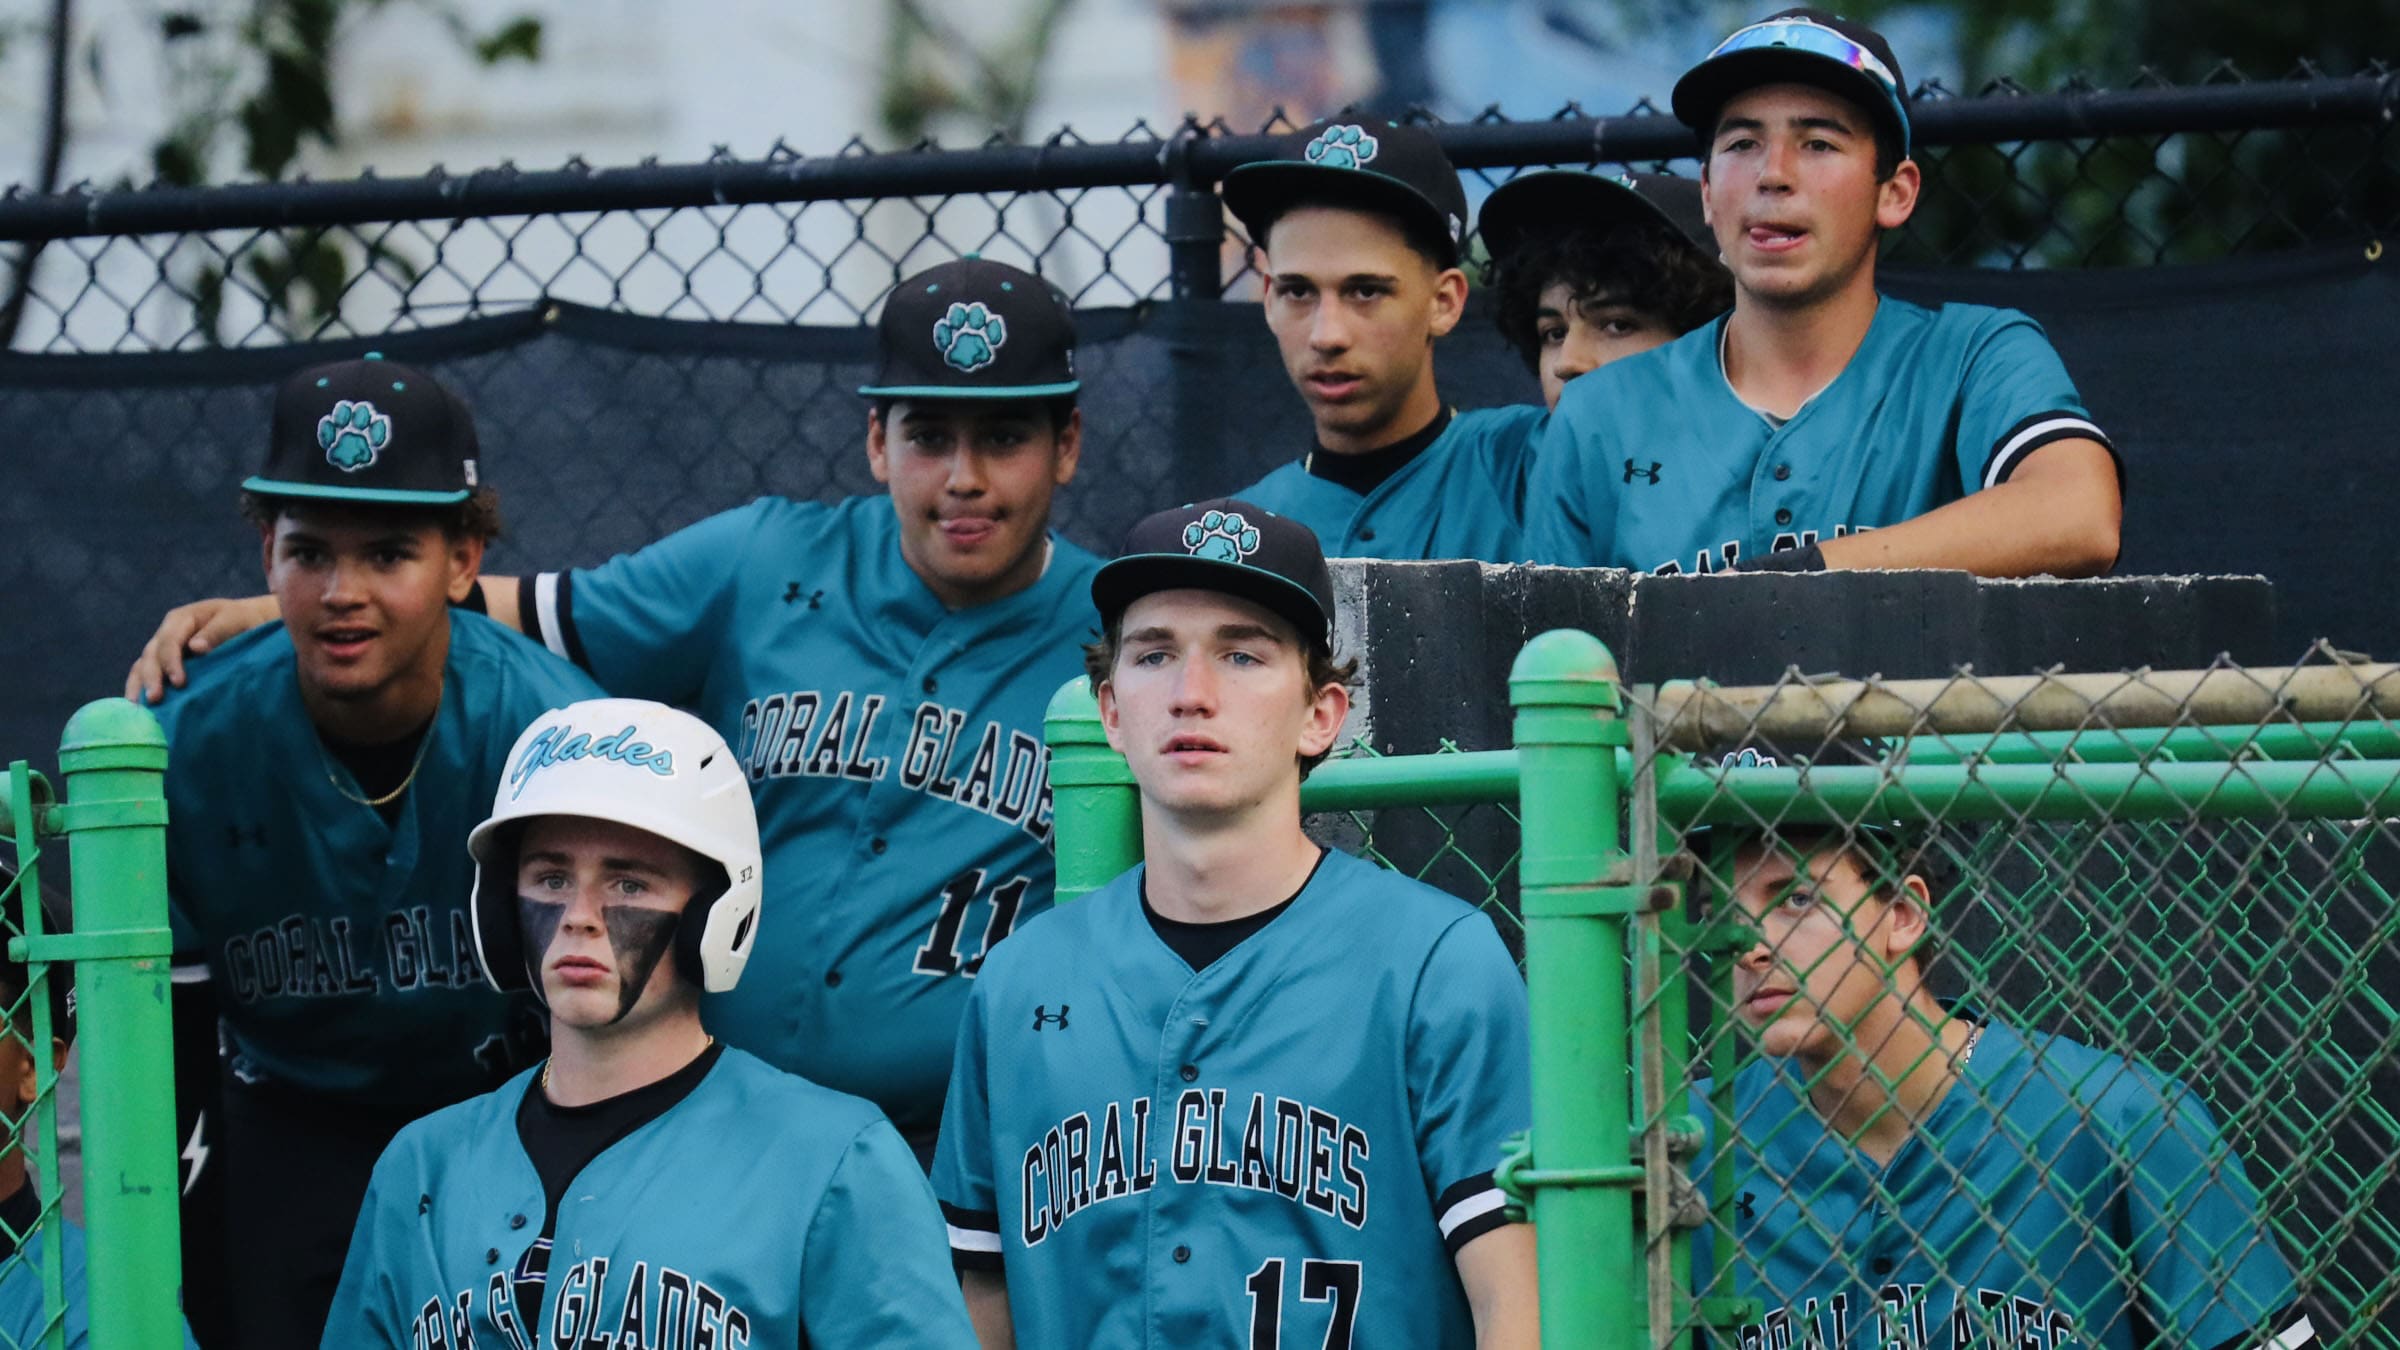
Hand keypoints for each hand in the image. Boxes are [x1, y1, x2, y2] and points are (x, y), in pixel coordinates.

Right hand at [126, 595, 276, 702]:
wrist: (251, 622)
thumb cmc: (244, 620)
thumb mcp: (236, 619)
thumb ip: (217, 631)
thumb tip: (195, 647)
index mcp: (183, 619)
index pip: (169, 641)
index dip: (171, 662)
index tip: (179, 683)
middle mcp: (167, 633)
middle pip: (151, 655)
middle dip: (152, 678)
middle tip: (155, 699)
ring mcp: (164, 649)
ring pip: (143, 666)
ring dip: (140, 686)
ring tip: (141, 709)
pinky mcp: (165, 663)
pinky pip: (144, 674)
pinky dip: (139, 689)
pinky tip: (140, 708)